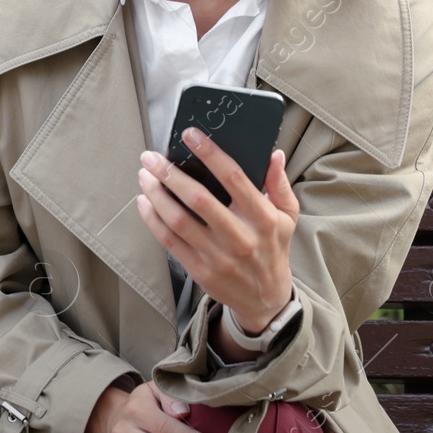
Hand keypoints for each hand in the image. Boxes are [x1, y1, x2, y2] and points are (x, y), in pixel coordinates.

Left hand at [134, 127, 298, 333]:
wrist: (266, 299)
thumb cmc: (274, 248)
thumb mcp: (288, 216)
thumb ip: (279, 184)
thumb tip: (274, 153)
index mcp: (263, 218)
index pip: (234, 178)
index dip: (210, 154)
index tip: (190, 134)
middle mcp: (240, 237)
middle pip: (198, 199)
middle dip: (170, 174)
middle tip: (151, 157)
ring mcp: (218, 256)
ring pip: (178, 220)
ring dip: (156, 195)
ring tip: (144, 176)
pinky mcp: (200, 270)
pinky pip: (169, 241)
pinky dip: (152, 219)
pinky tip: (144, 202)